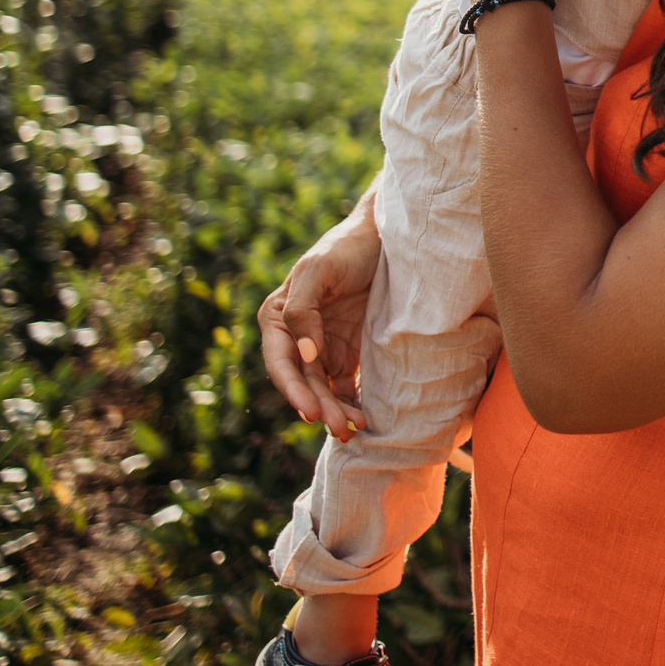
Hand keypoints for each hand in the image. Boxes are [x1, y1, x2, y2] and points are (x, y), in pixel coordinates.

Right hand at [259, 197, 381, 440]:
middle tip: (341, 429)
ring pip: (325, 389)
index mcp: (279, 319)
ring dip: (337, 411)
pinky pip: (346, 384)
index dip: (294, 390)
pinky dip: (352, 401)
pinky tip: (364, 418)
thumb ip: (303, 308)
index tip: (311, 411)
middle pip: (305, 382)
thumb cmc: (345, 247)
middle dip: (320, 408)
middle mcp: (298, 338)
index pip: (281, 363)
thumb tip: (304, 353)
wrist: (385, 236)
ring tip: (354, 429)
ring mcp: (324, 347)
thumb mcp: (319, 269)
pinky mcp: (349, 351)